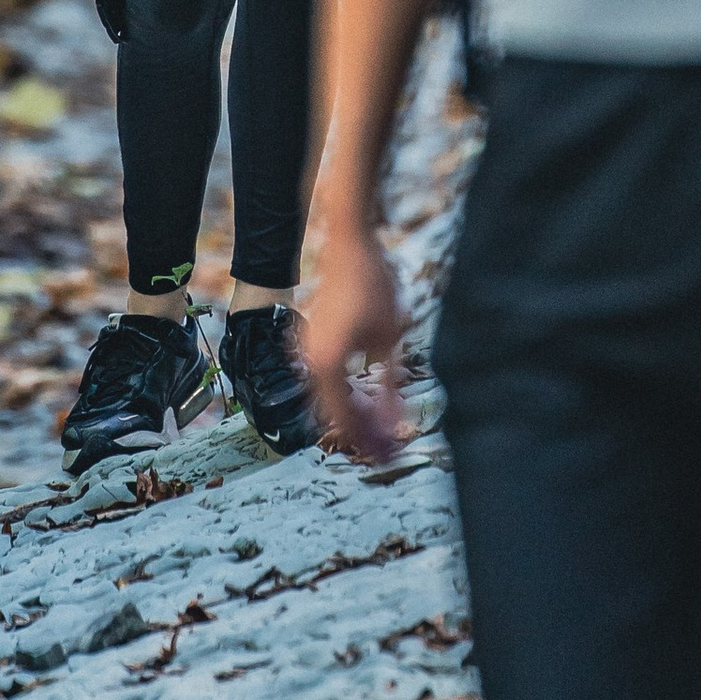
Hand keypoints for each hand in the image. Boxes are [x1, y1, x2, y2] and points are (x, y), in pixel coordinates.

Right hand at [300, 221, 411, 465]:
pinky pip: (327, 379)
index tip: (389, 456)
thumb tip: (393, 425)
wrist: (349, 242)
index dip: (367, 440)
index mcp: (327, 365)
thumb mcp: (391, 340)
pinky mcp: (313, 340)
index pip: (345, 418)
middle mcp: (309, 360)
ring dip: (355, 414)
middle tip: (388, 449)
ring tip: (382, 430)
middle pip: (334, 411)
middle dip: (361, 432)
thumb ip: (390, 386)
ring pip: (329, 397)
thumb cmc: (373, 286)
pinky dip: (347, 394)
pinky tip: (369, 401)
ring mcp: (307, 349)